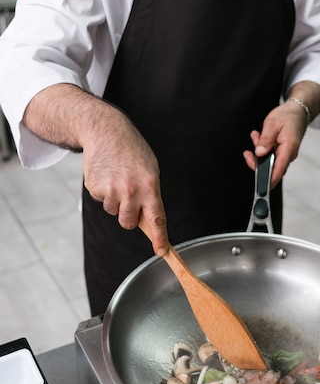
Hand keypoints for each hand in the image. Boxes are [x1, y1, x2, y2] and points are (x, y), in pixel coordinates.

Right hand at [82, 109, 168, 255]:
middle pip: (128, 223)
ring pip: (113, 212)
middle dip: (129, 216)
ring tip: (117, 178)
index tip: (161, 251)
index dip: (159, 238)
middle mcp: (130, 191)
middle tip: (128, 198)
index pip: (156, 219)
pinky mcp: (95, 188)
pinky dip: (103, 191)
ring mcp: (111, 191)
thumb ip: (150, 195)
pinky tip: (107, 174)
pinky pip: (101, 200)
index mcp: (149, 186)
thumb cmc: (132, 151)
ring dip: (115, 201)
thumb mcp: (150, 170)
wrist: (106, 131)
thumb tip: (148, 221)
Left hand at [243, 102, 306, 187]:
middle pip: (271, 168)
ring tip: (255, 136)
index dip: (268, 180)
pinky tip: (257, 136)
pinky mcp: (282, 151)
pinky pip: (270, 154)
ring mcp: (285, 154)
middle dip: (257, 162)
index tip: (259, 186)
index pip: (278, 170)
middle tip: (248, 153)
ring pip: (268, 160)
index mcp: (288, 149)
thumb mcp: (273, 124)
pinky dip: (262, 147)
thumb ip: (266, 140)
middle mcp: (288, 154)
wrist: (297, 111)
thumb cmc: (287, 116)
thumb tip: (259, 154)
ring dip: (258, 151)